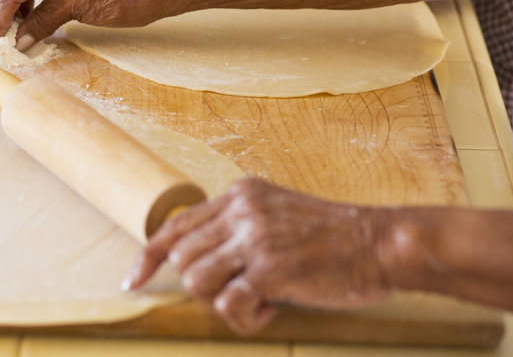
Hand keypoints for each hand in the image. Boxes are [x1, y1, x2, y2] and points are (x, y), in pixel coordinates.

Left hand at [122, 178, 390, 334]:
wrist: (380, 243)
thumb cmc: (329, 239)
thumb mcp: (275, 216)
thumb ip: (234, 229)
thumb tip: (191, 265)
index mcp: (239, 195)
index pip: (176, 224)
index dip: (148, 256)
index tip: (133, 280)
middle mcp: (242, 210)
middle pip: (182, 260)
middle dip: (204, 286)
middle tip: (242, 291)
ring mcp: (254, 237)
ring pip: (196, 282)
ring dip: (225, 302)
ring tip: (261, 298)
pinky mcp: (270, 268)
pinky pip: (227, 305)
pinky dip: (246, 318)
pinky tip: (273, 308)